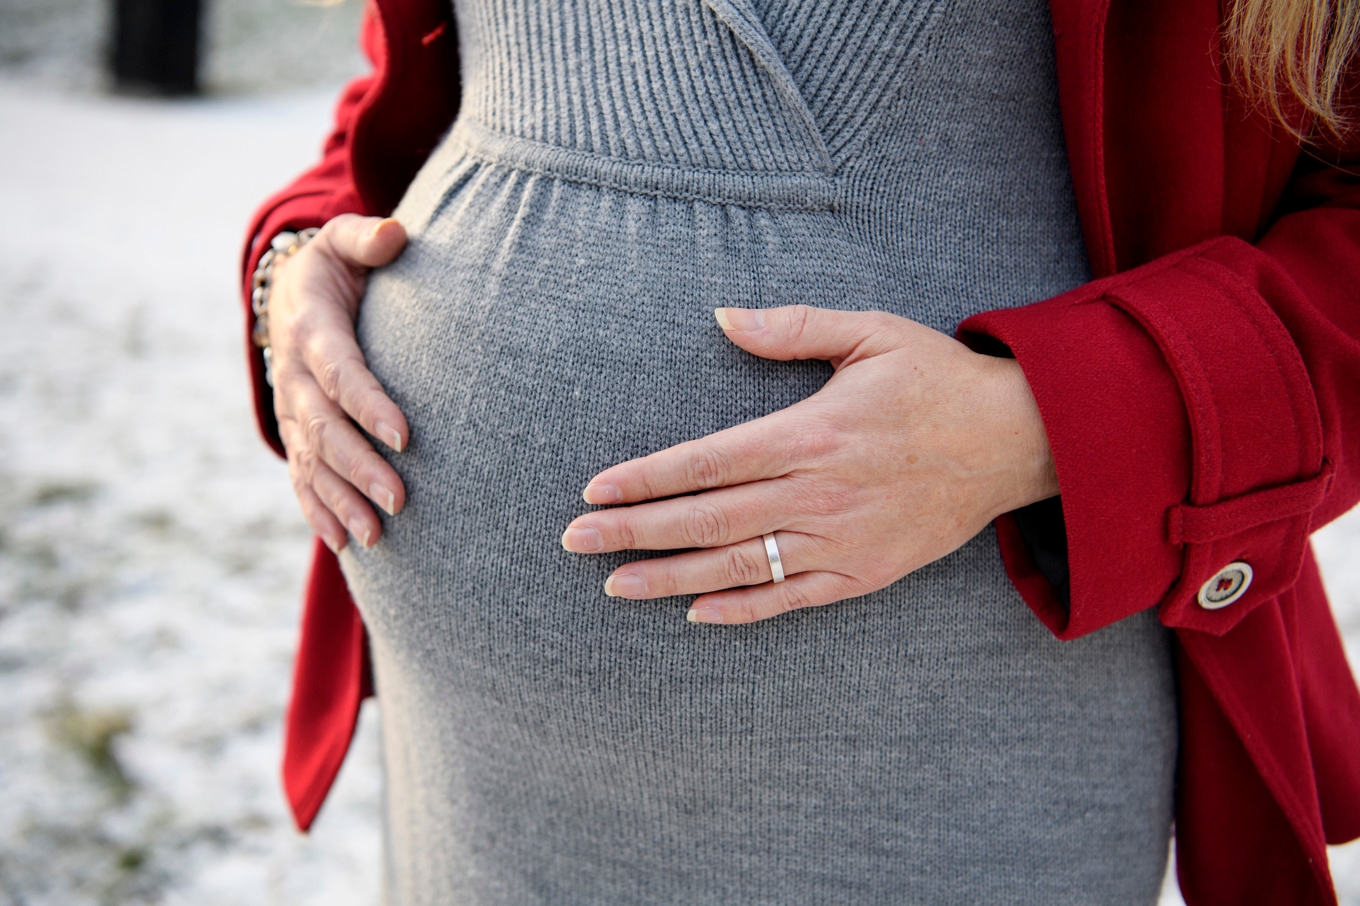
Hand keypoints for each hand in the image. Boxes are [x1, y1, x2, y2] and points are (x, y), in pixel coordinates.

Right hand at [267, 214, 409, 551]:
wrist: (288, 293)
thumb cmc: (334, 268)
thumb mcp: (343, 241)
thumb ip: (367, 239)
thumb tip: (395, 235)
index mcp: (312, 329)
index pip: (340, 371)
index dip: (367, 403)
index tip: (405, 434)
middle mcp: (294, 376)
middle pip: (325, 429)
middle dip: (359, 467)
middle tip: (399, 500)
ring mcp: (291, 410)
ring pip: (313, 462)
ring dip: (342, 501)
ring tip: (375, 536)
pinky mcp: (295, 433)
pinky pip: (302, 478)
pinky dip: (319, 512)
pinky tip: (344, 544)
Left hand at [560, 305, 1058, 623]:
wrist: (1017, 441)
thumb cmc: (936, 380)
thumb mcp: (871, 332)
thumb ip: (793, 328)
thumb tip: (723, 318)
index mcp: (813, 432)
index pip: (709, 461)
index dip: (648, 478)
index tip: (596, 489)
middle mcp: (820, 492)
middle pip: (709, 519)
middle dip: (635, 531)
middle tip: (576, 540)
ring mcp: (842, 539)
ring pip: (741, 565)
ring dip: (671, 577)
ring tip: (614, 585)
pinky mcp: (866, 572)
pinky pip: (794, 598)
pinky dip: (744, 608)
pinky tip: (696, 613)